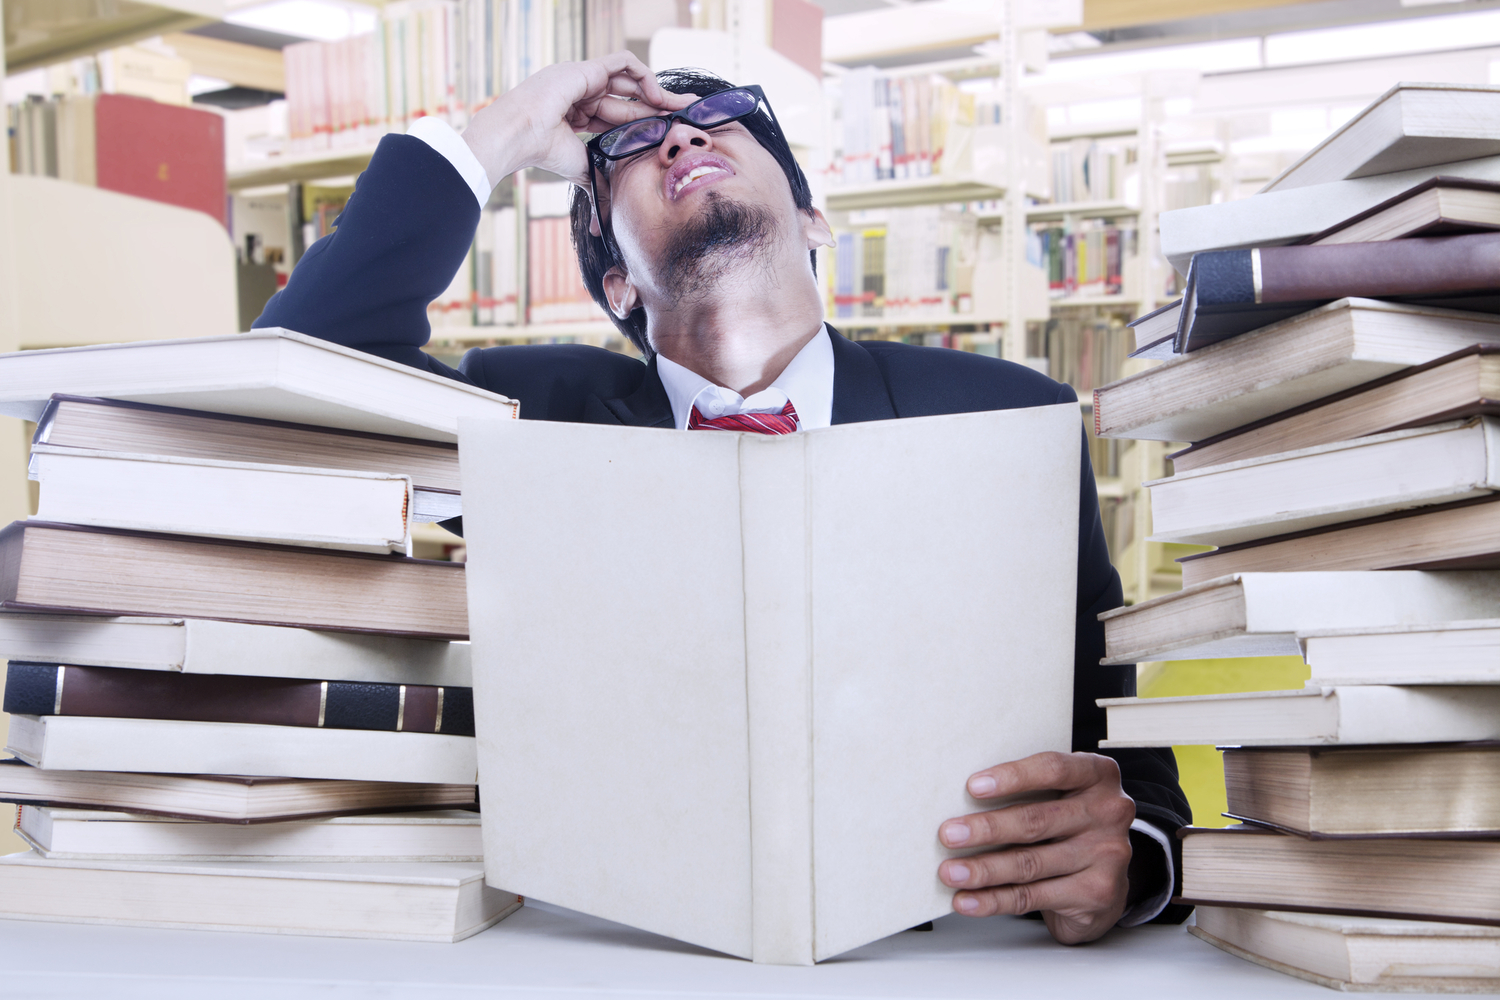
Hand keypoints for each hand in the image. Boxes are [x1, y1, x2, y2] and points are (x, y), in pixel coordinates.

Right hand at [460, 52, 695, 186]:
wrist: (520, 136)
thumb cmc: (543, 152)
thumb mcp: (581, 168)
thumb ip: (598, 181)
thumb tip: (606, 218)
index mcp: (582, 114)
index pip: (623, 116)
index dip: (648, 122)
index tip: (672, 131)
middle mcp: (584, 93)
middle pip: (632, 98)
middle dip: (663, 106)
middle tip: (692, 115)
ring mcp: (586, 78)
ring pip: (631, 80)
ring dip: (659, 91)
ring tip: (681, 107)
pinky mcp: (588, 68)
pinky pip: (623, 62)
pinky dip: (643, 76)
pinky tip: (657, 98)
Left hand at [936, 751, 1135, 943]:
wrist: (1104, 880)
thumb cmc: (1069, 826)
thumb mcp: (1061, 797)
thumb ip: (1029, 792)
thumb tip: (962, 801)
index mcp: (1098, 775)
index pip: (1053, 769)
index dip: (1012, 777)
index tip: (973, 786)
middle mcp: (1109, 812)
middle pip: (1036, 820)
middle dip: (986, 829)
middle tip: (949, 835)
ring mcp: (1107, 854)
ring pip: (1030, 863)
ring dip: (983, 869)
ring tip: (950, 872)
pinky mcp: (1097, 893)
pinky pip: (1033, 897)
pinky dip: (994, 900)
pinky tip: (969, 899)